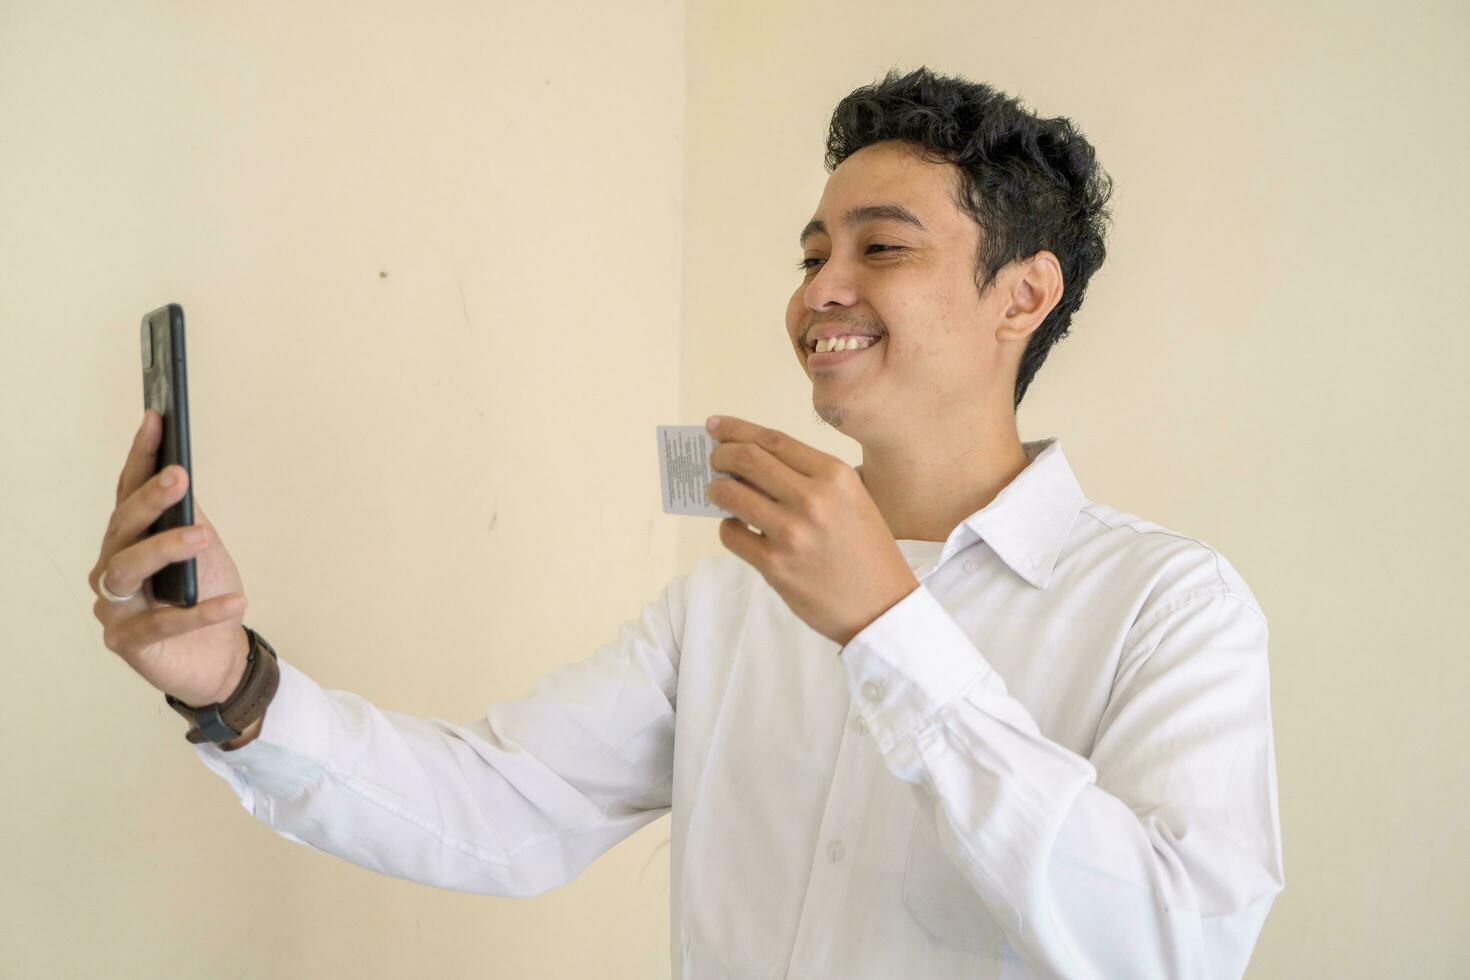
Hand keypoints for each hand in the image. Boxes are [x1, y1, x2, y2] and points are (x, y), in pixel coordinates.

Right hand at [89, 410, 250, 707]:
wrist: (218, 658)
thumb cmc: (205, 595)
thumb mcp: (204, 550)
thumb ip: (188, 517)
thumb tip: (180, 474)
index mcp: (129, 538)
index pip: (128, 490)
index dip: (140, 455)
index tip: (156, 419)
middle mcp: (112, 567)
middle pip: (123, 527)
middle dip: (149, 500)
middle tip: (178, 477)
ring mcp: (114, 606)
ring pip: (128, 569)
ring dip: (167, 549)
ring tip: (204, 537)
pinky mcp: (127, 642)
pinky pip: (163, 623)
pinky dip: (201, 612)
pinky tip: (234, 601)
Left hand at [705, 415, 919, 646]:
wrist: (882, 606)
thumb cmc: (866, 550)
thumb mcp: (852, 499)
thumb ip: (809, 477)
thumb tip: (751, 461)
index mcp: (835, 476)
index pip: (773, 440)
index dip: (737, 429)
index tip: (715, 426)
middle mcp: (813, 499)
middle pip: (746, 459)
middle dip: (720, 455)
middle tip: (713, 460)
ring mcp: (792, 533)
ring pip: (730, 494)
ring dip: (716, 490)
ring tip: (719, 493)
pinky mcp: (775, 565)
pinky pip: (731, 535)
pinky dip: (728, 528)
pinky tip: (738, 529)